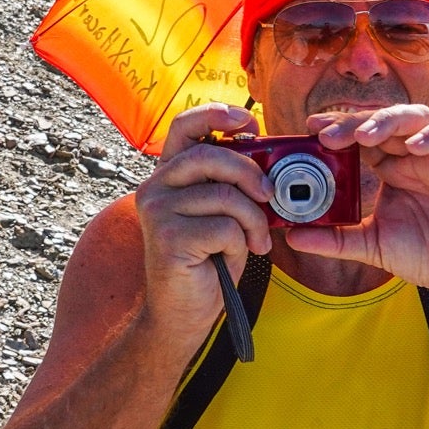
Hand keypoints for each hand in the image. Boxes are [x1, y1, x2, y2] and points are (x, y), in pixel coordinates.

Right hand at [134, 104, 272, 347]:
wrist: (183, 314)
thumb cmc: (208, 262)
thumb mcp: (225, 214)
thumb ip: (235, 185)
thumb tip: (272, 164)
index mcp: (170, 175)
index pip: (185, 126)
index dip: (217, 113)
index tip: (250, 122)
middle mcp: (156, 187)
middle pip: (212, 156)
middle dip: (252, 174)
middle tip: (271, 196)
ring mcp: (157, 211)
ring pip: (226, 196)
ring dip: (253, 221)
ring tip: (256, 242)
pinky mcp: (168, 237)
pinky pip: (225, 228)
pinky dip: (240, 244)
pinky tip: (229, 259)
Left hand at [290, 105, 428, 325]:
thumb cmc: (426, 254)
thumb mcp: (371, 245)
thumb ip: (334, 239)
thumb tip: (291, 237)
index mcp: (391, 166)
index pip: (362, 135)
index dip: (338, 127)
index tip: (310, 129)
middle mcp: (414, 155)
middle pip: (383, 121)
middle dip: (354, 122)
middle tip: (326, 134)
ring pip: (416, 118)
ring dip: (388, 121)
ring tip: (364, 134)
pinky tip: (413, 146)